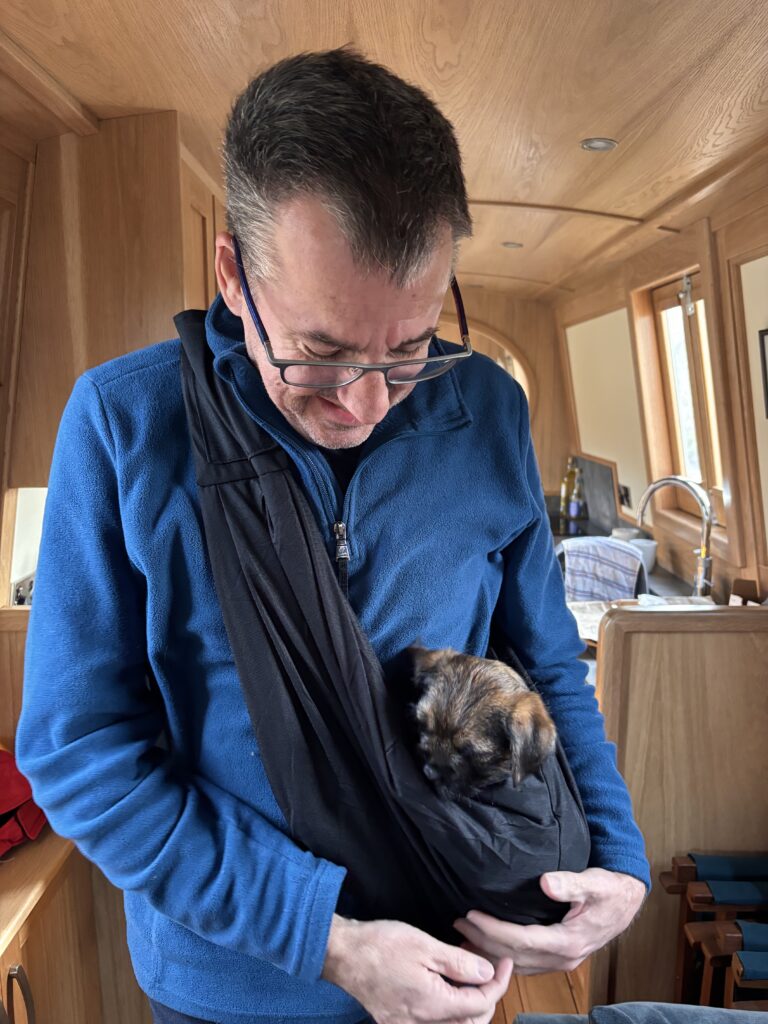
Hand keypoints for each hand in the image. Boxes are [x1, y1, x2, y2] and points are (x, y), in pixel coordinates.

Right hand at [322, 914, 512, 1023]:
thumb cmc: (380, 944)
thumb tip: (487, 974)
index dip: (498, 983)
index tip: (504, 962)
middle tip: (491, 969)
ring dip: (469, 1005)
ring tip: (471, 974)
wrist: (342, 953)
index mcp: (432, 1005)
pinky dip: (448, 1008)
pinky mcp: (396, 1022)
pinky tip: (447, 984)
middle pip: (470, 1023)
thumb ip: (459, 963)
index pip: (480, 1004)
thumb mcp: (424, 945)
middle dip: (487, 997)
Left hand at [453, 868, 645, 974]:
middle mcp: (563, 957)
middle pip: (514, 956)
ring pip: (518, 964)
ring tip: (463, 936)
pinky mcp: (558, 957)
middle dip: (484, 941)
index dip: (494, 930)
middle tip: (457, 923)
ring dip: (490, 951)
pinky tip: (487, 946)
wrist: (626, 902)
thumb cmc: (609, 889)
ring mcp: (561, 961)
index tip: (471, 914)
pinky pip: (525, 963)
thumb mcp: (594, 882)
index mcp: (568, 941)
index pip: (521, 940)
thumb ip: (570, 883)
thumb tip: (546, 882)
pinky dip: (503, 956)